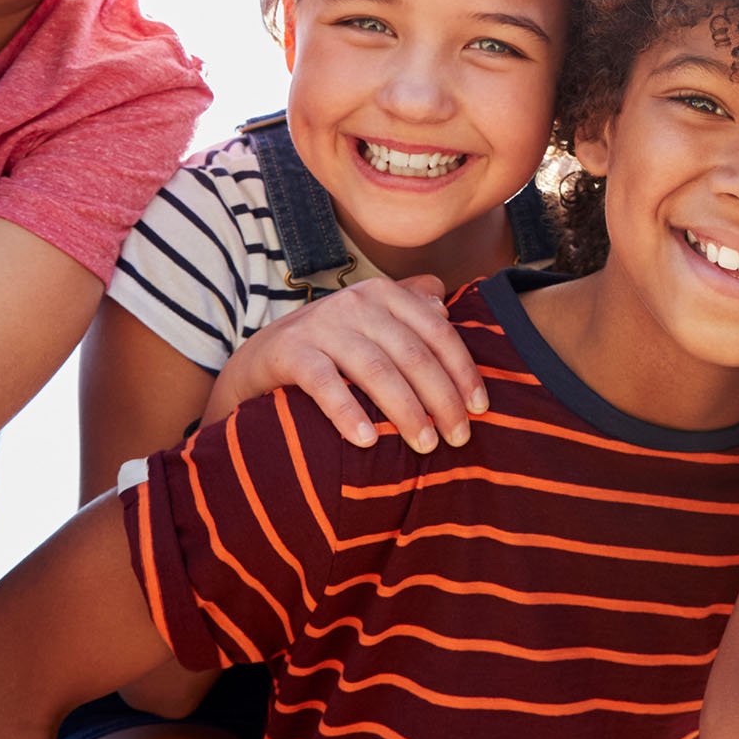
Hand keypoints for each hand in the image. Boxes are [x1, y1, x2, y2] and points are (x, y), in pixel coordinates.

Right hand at [202, 276, 481, 453]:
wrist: (258, 359)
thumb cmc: (331, 347)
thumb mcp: (371, 322)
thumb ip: (409, 308)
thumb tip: (447, 307)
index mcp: (385, 293)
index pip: (438, 333)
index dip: (463, 372)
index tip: (480, 409)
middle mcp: (356, 302)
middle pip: (413, 355)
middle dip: (442, 399)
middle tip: (458, 438)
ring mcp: (321, 324)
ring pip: (377, 370)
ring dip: (406, 410)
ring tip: (425, 445)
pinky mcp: (289, 351)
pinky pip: (325, 383)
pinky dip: (348, 412)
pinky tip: (367, 441)